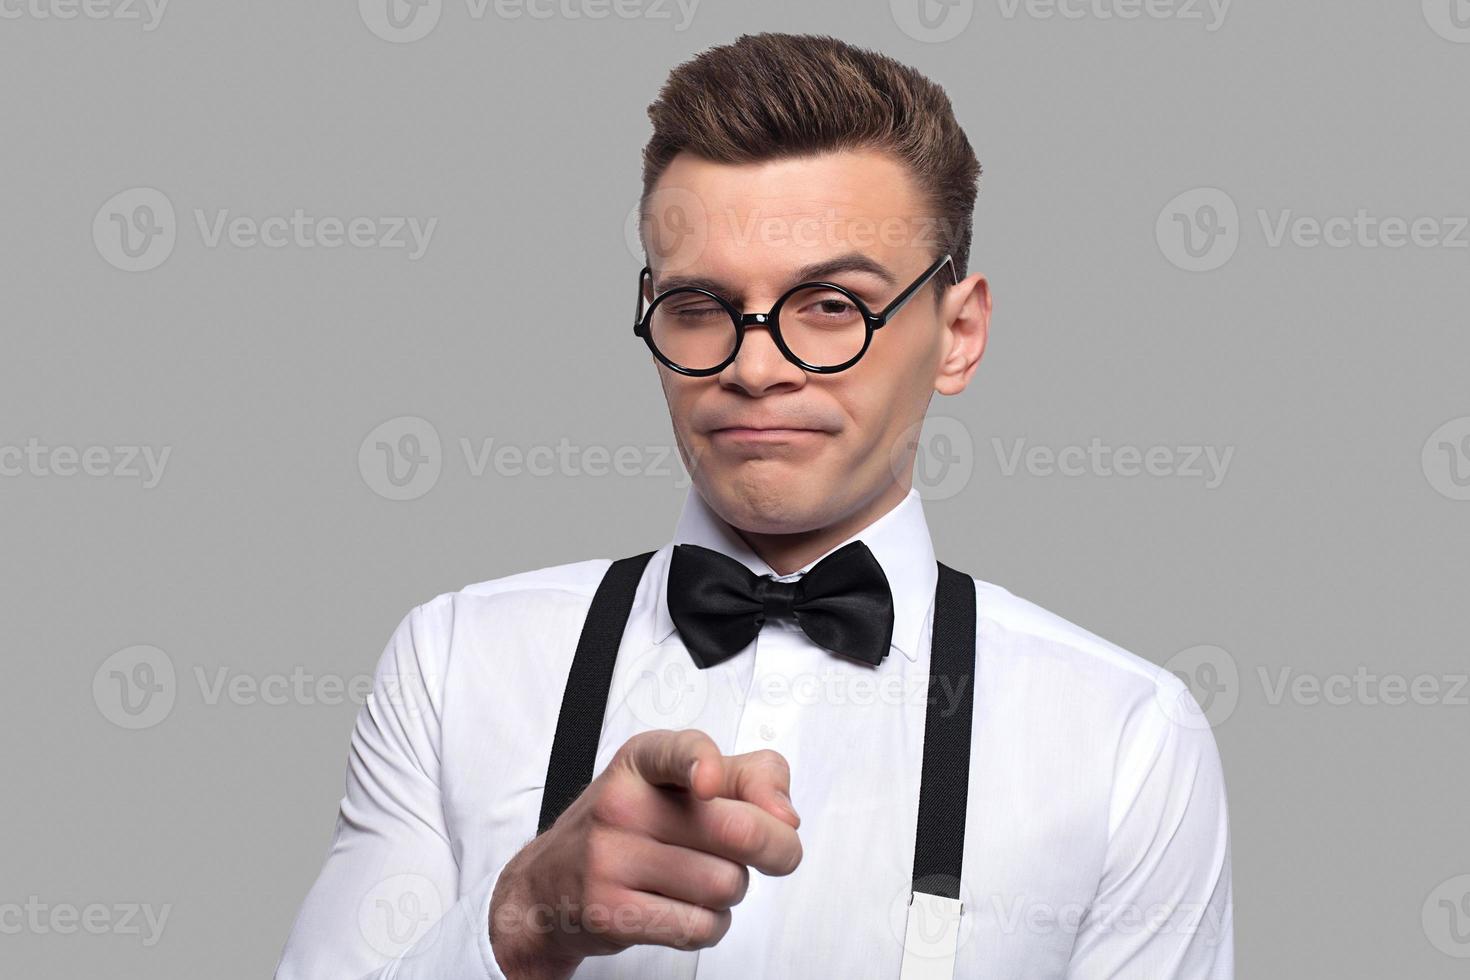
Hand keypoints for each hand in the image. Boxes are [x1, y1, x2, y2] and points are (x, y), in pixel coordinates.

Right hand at [488, 728, 801, 978]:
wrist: (546, 886)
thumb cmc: (627, 828)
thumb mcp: (677, 783)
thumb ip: (746, 777)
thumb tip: (785, 815)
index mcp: (642, 760)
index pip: (681, 750)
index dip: (704, 765)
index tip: (710, 782)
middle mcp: (623, 803)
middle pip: (736, 829)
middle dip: (776, 849)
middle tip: (775, 853)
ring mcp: (611, 859)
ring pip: (726, 884)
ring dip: (731, 890)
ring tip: (699, 879)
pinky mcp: (611, 912)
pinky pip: (701, 926)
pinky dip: (709, 924)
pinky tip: (682, 907)